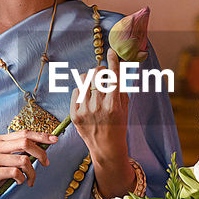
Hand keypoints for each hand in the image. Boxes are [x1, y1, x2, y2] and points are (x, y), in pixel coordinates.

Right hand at [0, 130, 57, 198]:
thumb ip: (21, 152)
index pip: (24, 133)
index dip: (41, 135)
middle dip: (40, 153)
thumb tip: (43, 147)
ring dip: (32, 172)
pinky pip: (15, 173)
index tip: (55, 139)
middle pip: (25, 143)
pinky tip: (20, 182)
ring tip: (30, 180)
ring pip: (23, 160)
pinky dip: (22, 179)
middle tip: (46, 163)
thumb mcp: (8, 159)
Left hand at [71, 48, 129, 163]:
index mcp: (113, 104)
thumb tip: (116, 68)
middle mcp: (98, 106)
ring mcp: (84, 110)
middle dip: (100, 69)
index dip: (113, 61)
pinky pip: (76, 91)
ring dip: (90, 78)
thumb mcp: (124, 106)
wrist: (106, 147)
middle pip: (96, 74)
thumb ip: (120, 87)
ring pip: (84, 79)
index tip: (111, 52)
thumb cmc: (118, 125)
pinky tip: (87, 97)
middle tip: (103, 73)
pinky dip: (82, 90)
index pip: (113, 76)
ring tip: (94, 86)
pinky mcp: (74, 114)